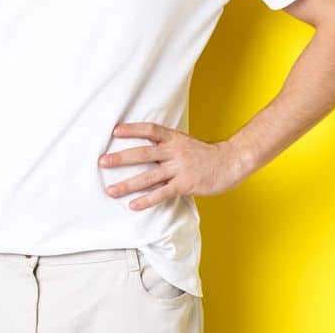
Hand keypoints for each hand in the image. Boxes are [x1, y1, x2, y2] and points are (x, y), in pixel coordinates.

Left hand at [100, 122, 254, 210]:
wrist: (232, 162)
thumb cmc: (208, 155)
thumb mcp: (187, 143)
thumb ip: (169, 147)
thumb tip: (148, 151)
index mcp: (175, 139)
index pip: (151, 130)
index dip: (133, 129)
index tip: (115, 131)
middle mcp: (175, 151)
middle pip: (143, 152)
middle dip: (121, 158)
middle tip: (102, 161)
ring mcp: (180, 168)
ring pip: (148, 176)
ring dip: (127, 184)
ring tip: (110, 190)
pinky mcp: (185, 184)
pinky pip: (162, 193)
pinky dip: (146, 200)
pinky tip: (133, 205)